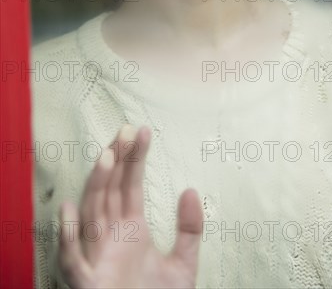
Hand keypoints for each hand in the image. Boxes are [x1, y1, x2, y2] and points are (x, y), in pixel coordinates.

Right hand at [58, 125, 202, 287]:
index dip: (135, 158)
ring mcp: (98, 256)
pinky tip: (71, 210)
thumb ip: (189, 230)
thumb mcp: (183, 264)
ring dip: (98, 185)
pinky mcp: (88, 282)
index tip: (142, 131)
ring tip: (108, 156)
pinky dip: (68, 236)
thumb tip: (191, 190)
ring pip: (93, 213)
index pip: (131, 185)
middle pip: (111, 190)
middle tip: (125, 130)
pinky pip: (72, 259)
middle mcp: (112, 236)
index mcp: (131, 228)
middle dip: (117, 160)